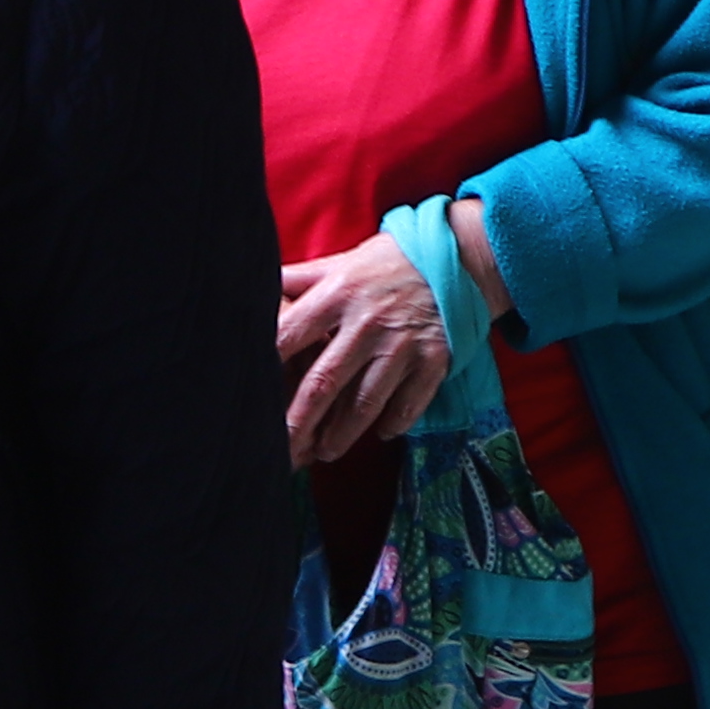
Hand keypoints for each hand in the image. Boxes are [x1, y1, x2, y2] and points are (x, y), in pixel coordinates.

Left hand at [271, 231, 458, 466]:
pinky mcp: (434, 358)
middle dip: (298, 422)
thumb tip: (253, 290)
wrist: (462, 256)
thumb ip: (300, 280)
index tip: (247, 397)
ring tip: (326, 452)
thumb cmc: (391, 262)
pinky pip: (409, 402)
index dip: (264, 368)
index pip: (288, 336)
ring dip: (342, 433)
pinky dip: (394, 423)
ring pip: (365, 402)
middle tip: (281, 451)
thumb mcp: (342, 262)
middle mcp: (367, 322)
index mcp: (337, 294)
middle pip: (323, 382)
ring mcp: (402, 344)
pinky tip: (381, 434)